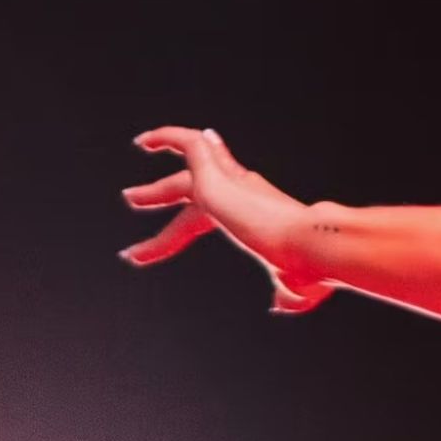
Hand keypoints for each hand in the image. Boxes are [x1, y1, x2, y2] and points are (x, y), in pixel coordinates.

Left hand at [123, 126, 332, 313]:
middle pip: (192, 189)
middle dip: (162, 194)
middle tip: (132, 199)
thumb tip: (281, 305)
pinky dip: (167, 136)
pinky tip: (145, 141)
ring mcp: (230, 183)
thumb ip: (285, 294)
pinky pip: (188, 145)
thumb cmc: (310, 268)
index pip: (213, 215)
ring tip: (128, 194)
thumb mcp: (293, 288)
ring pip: (185, 169)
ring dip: (156, 178)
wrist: (313, 246)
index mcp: (258, 216)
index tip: (157, 244)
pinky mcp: (217, 176)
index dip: (183, 228)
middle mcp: (244, 193)